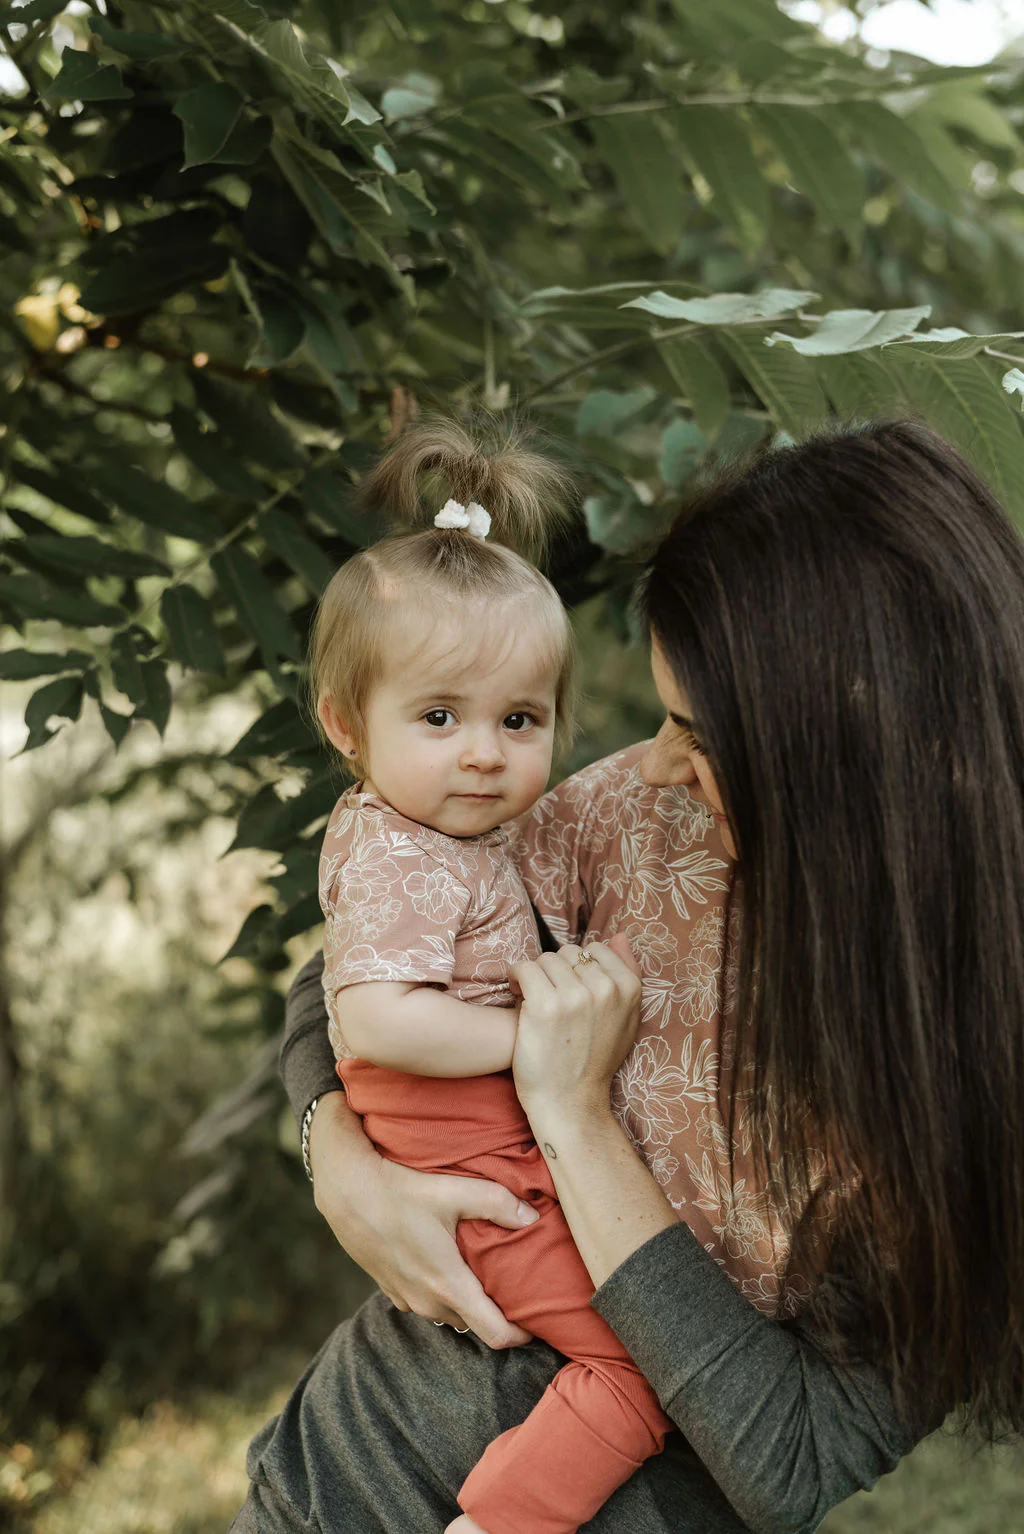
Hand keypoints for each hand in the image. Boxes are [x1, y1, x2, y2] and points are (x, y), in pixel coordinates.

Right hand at [308, 1094, 536, 1348]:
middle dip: (498, 1315)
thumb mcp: (454, 1191)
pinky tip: (448, 1265)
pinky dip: (443, 1294)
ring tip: (486, 1277)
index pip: (495, 1333)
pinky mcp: (391, 1290)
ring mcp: (407, 1299)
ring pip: (449, 1314)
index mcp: (448, 1285)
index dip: (522, 1335)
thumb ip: (498, 1203)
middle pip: (475, 1324)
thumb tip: (533, 1217)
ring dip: (469, 1304)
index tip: (539, 1321)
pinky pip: (426, 1303)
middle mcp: (428, 1301)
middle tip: (518, 1291)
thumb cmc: (400, 1191)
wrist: (347, 1193)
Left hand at [510, 935, 642, 1120]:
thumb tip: (620, 935)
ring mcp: (575, 995)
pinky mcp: (544, 1004)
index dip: (577, 968)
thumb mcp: (626, 1019)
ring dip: (535, 977)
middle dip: (556, 972)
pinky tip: (517, 997)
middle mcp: (605, 988)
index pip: (595, 949)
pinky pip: (524, 968)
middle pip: (568, 953)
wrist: (570, 1102)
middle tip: (549, 997)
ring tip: (534, 1000)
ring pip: (545, 960)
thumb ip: (627, 974)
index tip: (569, 988)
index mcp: (629, 988)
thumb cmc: (595, 1061)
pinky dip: (516, 979)